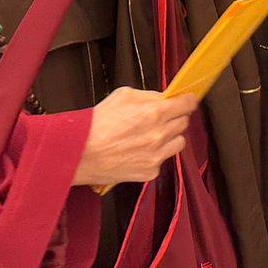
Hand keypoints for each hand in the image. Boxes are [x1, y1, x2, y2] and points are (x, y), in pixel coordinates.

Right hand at [73, 88, 197, 185]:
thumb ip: (149, 96)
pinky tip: (140, 150)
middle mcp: (159, 135)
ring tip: (151, 135)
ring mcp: (156, 155)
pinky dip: (155, 155)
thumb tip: (163, 98)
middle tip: (163, 117)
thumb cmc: (95, 125)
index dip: (188, 101)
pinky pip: (163, 160)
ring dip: (170, 137)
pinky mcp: (149, 171)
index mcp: (155, 113)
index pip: (187, 104)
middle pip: (184, 123)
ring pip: (178, 142)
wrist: (78, 153)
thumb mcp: (123, 96)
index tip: (188, 100)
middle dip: (176, 118)